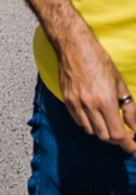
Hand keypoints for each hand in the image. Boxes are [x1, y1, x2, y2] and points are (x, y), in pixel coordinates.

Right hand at [58, 26, 135, 154]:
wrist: (74, 46)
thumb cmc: (99, 61)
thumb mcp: (120, 84)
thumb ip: (129, 109)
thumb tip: (135, 127)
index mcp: (106, 101)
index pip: (118, 134)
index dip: (128, 145)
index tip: (134, 147)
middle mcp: (89, 105)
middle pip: (105, 136)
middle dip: (117, 139)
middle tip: (125, 135)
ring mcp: (76, 103)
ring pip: (91, 131)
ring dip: (103, 132)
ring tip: (110, 124)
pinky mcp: (66, 100)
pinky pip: (79, 121)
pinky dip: (89, 124)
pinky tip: (95, 116)